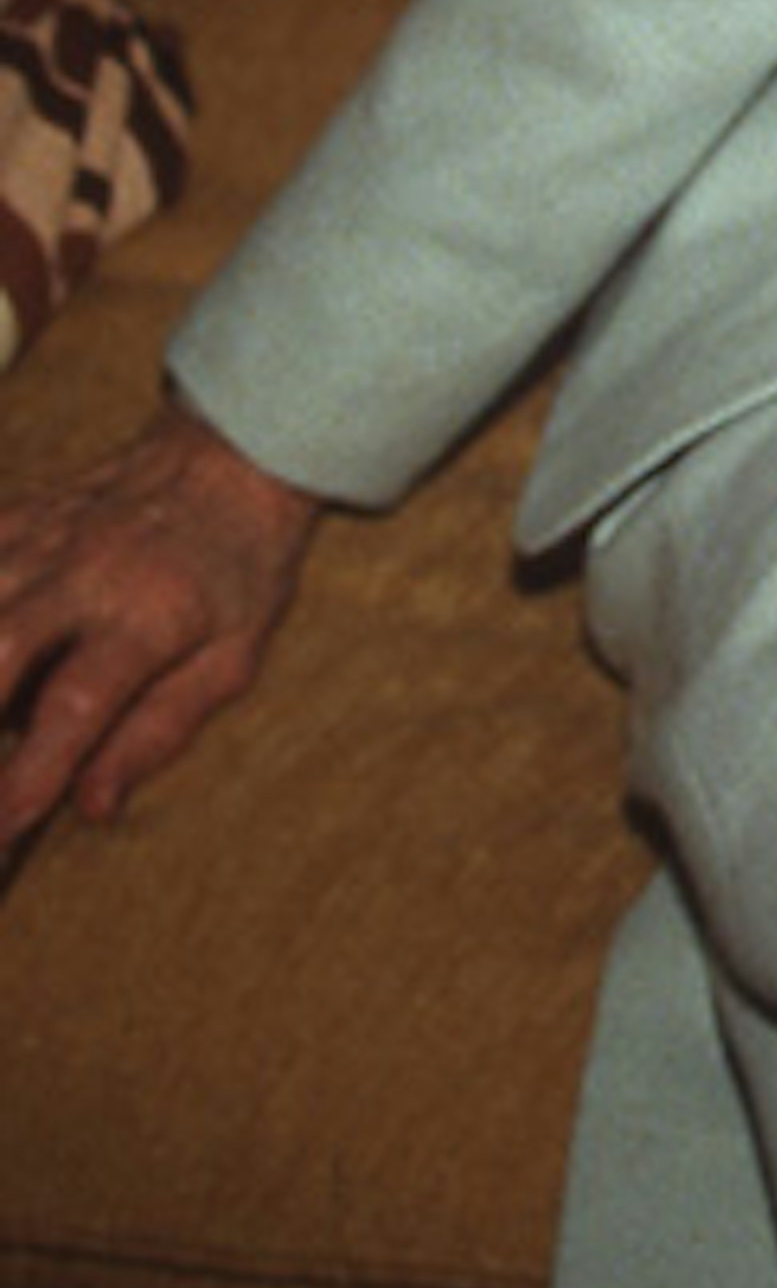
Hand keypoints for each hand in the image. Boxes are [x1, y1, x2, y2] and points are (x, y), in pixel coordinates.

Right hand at [0, 399, 320, 854]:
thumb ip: (161, 731)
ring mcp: (41, 543)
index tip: (1, 829)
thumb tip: (93, 805)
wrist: (234, 458)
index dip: (31, 773)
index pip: (77, 706)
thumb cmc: (241, 568)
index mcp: (151, 616)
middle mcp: (85, 576)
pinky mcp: (14, 521)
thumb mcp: (233, 656)